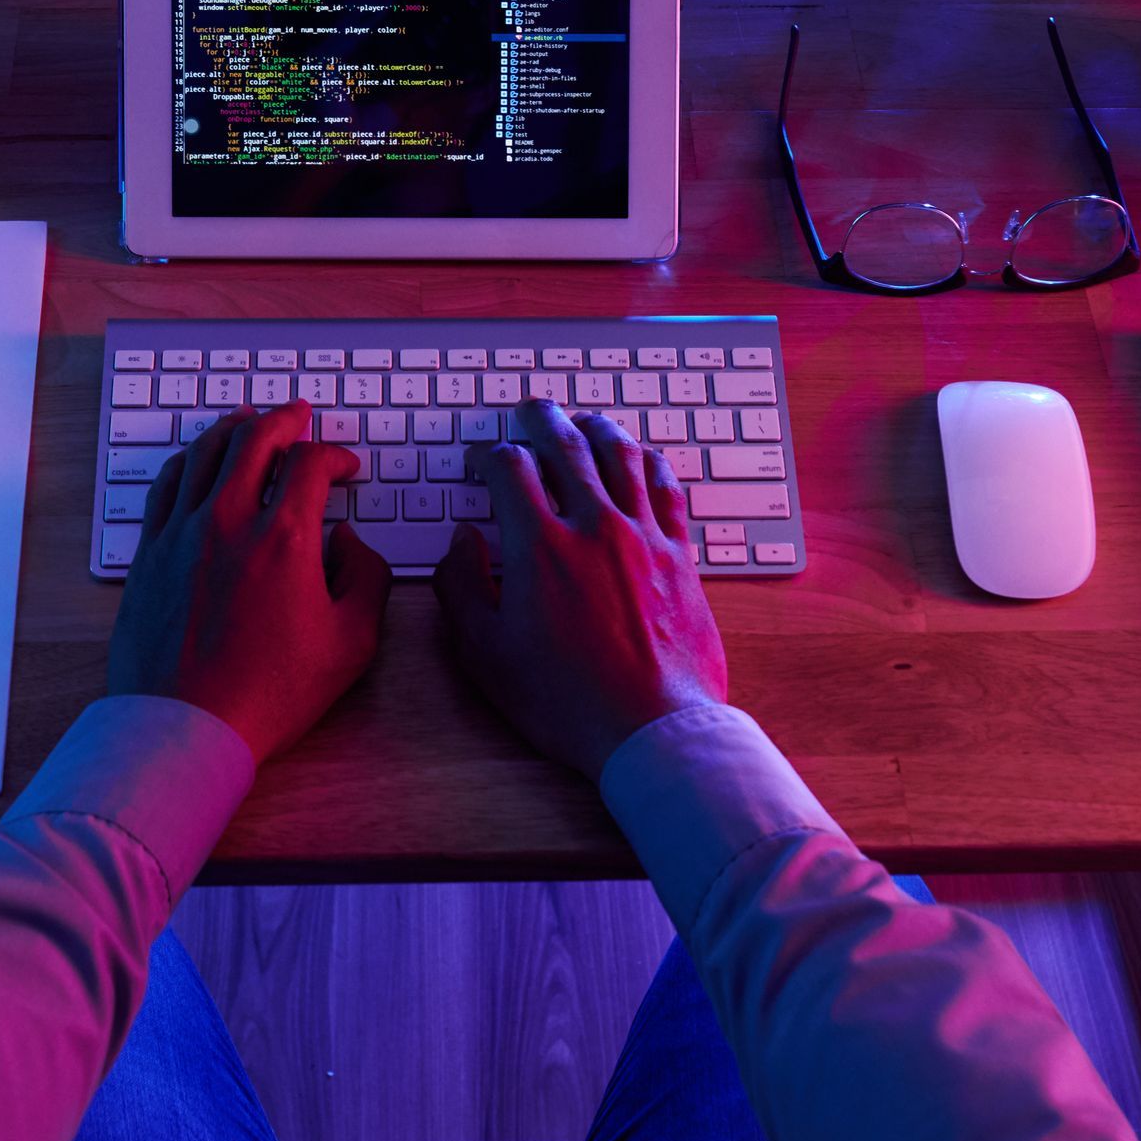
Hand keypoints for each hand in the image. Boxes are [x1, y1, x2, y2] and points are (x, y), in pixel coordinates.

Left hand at [107, 401, 392, 764]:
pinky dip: (190, 459)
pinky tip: (199, 459)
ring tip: (250, 419)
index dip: (336, 455)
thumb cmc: (266, 695)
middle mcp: (230, 521)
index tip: (344, 467)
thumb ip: (367, 580)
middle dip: (285, 419)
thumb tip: (353, 542)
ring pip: (207, 451)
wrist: (184, 727)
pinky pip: (168, 484)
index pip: (312, 464)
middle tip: (299, 414)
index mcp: (285, 539)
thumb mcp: (350, 645)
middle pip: (256, 438)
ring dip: (235, 426)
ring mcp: (183, 532)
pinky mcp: (150, 552)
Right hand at [433, 398, 726, 779]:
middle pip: (566, 445)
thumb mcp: (487, 656)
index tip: (483, 462)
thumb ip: (462, 589)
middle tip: (531, 410)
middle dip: (542, 420)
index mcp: (538, 547)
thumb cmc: (567, 702)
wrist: (652, 730)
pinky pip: (666, 488)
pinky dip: (650, 462)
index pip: (509, 468)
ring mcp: (642, 537)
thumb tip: (460, 542)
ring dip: (597, 428)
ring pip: (620, 455)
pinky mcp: (680, 555)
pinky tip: (642, 458)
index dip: (489, 456)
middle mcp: (592, 527)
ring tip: (584, 421)